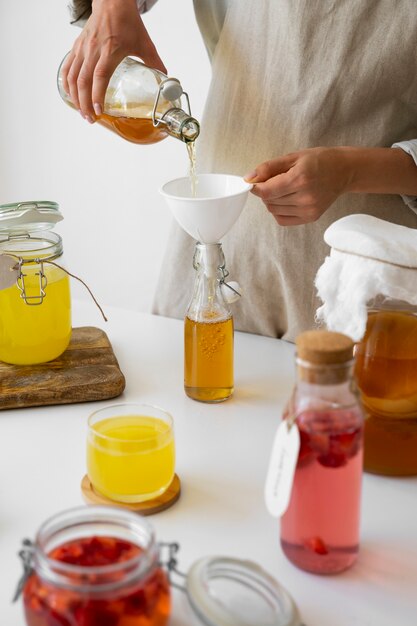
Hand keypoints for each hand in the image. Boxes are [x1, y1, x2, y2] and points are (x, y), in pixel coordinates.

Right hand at [61, 0, 166, 121]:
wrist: (112, 2)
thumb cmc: (127, 22)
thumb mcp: (144, 43)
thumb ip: (155, 63)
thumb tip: (165, 81)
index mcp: (110, 50)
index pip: (100, 76)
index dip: (97, 95)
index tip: (99, 111)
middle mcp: (93, 50)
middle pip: (83, 81)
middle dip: (85, 103)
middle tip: (91, 119)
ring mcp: (83, 49)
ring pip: (72, 76)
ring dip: (75, 97)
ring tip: (82, 112)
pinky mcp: (77, 47)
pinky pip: (68, 67)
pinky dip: (67, 83)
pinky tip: (71, 95)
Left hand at [245, 147, 352, 225]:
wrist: (344, 171)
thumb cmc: (319, 161)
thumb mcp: (293, 157)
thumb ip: (268, 168)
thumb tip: (248, 178)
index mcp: (300, 178)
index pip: (266, 192)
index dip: (256, 188)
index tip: (256, 182)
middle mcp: (305, 197)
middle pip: (269, 202)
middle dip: (266, 192)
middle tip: (277, 181)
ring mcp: (309, 210)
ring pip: (274, 211)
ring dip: (272, 201)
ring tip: (285, 189)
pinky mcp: (311, 217)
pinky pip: (282, 219)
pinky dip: (279, 211)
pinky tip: (288, 199)